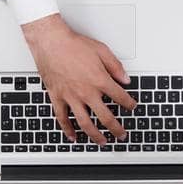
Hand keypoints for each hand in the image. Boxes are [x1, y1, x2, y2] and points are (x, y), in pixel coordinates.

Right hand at [21, 14, 134, 143]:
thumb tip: (125, 79)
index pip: (120, 97)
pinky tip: (73, 136)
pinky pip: (63, 118)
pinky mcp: (57, 97)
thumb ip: (116, 67)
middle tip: (121, 134)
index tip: (131, 107)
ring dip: (95, 135)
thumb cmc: (73, 45)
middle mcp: (87, 92)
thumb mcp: (101, 50)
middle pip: (106, 117)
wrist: (51, 42)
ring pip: (86, 123)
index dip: (129, 104)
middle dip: (116, 129)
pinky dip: (68, 129)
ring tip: (102, 141)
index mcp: (100, 80)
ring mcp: (71, 97)